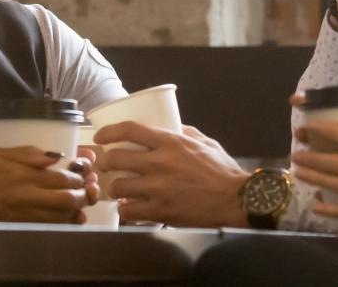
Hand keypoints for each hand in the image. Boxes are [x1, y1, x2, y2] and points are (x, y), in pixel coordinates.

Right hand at [0, 147, 88, 225]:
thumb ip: (26, 154)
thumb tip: (54, 156)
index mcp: (20, 176)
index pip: (61, 177)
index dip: (79, 175)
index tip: (85, 170)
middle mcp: (24, 197)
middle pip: (67, 200)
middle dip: (83, 195)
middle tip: (88, 188)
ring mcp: (21, 216)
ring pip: (60, 218)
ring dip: (76, 211)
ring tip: (81, 203)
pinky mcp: (16, 228)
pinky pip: (46, 228)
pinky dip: (60, 224)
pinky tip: (64, 218)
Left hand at [95, 122, 248, 227]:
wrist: (236, 200)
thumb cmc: (223, 171)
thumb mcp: (205, 142)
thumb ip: (184, 132)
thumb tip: (170, 125)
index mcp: (171, 143)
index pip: (130, 130)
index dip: (109, 131)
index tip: (100, 136)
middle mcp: (160, 163)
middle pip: (116, 158)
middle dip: (106, 162)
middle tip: (107, 166)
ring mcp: (158, 188)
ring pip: (118, 186)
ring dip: (115, 188)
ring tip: (119, 190)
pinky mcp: (160, 211)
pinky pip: (129, 211)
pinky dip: (125, 210)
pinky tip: (130, 208)